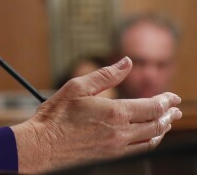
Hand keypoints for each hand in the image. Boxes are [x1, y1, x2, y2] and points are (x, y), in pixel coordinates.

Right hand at [11, 56, 181, 172]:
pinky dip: (150, 141)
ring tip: (166, 122)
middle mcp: (121, 132)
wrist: (43, 145)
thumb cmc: (56, 115)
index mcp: (115, 112)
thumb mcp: (77, 87)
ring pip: (151, 139)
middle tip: (176, 109)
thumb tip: (126, 63)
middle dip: (169, 115)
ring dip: (162, 129)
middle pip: (157, 124)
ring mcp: (117, 146)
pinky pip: (140, 150)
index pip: (152, 106)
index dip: (166, 101)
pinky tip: (147, 136)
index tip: (172, 96)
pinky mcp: (111, 156)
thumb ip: (106, 75)